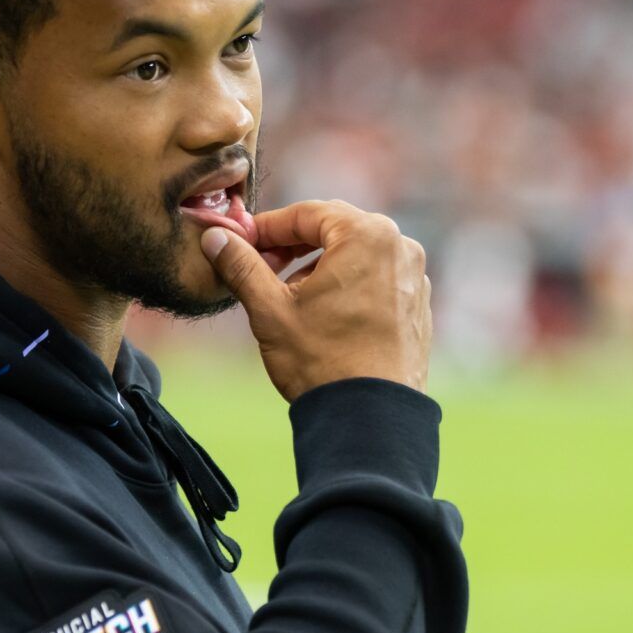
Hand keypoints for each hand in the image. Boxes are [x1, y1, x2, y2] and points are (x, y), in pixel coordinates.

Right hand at [200, 200, 430, 403]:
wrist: (369, 419)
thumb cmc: (322, 361)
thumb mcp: (270, 309)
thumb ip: (241, 266)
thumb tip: (214, 239)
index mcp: (368, 235)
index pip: (307, 214)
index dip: (267, 227)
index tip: (241, 242)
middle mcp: (401, 247)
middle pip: (335, 230)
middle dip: (293, 245)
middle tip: (260, 265)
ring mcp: (415, 278)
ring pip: (357, 255)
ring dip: (320, 265)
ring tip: (288, 294)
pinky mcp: (418, 307)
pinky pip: (377, 280)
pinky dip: (347, 285)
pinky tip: (323, 313)